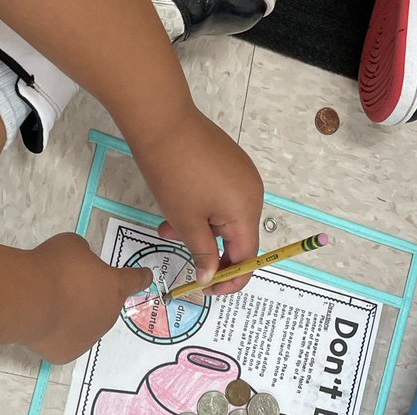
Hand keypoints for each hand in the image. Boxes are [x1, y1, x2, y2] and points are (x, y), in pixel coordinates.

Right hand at [26, 233, 152, 362]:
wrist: (30, 301)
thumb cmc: (55, 267)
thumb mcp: (74, 246)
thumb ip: (85, 259)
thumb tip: (81, 271)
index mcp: (114, 287)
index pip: (134, 280)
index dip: (140, 277)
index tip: (146, 277)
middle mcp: (108, 316)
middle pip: (105, 305)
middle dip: (92, 297)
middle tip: (69, 287)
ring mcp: (89, 339)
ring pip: (85, 325)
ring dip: (76, 316)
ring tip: (52, 305)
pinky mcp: (67, 354)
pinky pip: (65, 341)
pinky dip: (58, 334)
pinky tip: (45, 323)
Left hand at [132, 109, 264, 295]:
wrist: (163, 122)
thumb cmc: (174, 174)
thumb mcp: (186, 222)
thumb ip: (202, 253)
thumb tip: (210, 277)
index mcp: (246, 211)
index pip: (247, 258)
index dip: (230, 280)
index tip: (208, 290)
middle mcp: (252, 194)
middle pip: (238, 239)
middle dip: (211, 255)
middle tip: (185, 263)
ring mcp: (242, 177)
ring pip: (225, 220)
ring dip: (200, 233)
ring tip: (167, 231)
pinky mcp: (229, 165)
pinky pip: (220, 200)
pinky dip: (201, 213)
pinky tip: (174, 213)